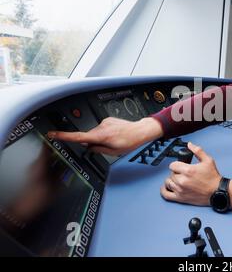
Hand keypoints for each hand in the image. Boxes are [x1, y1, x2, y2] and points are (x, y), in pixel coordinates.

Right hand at [47, 117, 162, 155]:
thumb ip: (98, 149)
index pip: (78, 137)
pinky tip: (116, 135)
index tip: (52, 134)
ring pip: (96, 133)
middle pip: (88, 136)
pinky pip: (102, 129)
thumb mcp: (114, 151)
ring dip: (101, 138)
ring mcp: (104, 122)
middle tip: (107, 146)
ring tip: (115, 140)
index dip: (64, 136)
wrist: (140, 131)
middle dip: (92, 142)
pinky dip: (105, 133)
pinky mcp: (107, 119)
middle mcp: (101, 127)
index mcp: (101, 136)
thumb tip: (89, 147)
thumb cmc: (130, 142)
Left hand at [161, 142, 220, 205]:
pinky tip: (167, 187)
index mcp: (188, 170)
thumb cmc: (213, 178)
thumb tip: (190, 145)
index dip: (176, 164)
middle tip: (183, 173)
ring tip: (179, 179)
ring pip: (168, 182)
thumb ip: (198, 151)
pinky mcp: (180, 198)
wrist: (217, 192)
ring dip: (172, 180)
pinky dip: (164, 190)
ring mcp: (180, 190)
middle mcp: (183, 181)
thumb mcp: (208, 160)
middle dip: (176, 172)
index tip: (180, 165)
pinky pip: (166, 194)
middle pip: (171, 173)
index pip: (172, 165)